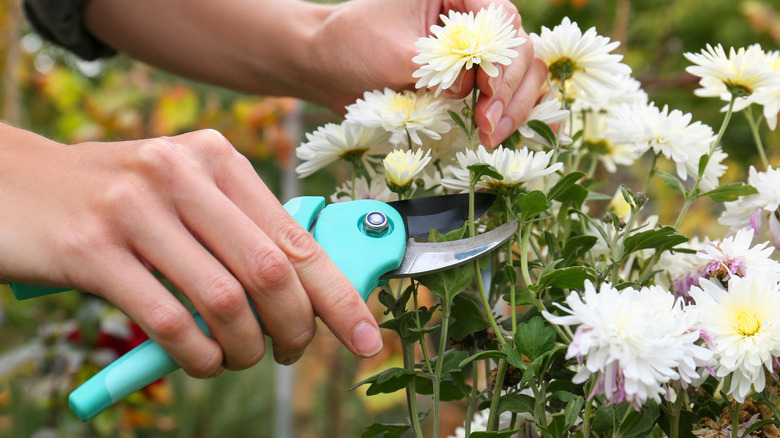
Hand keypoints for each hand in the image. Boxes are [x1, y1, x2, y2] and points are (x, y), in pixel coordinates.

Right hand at [0, 125, 382, 376]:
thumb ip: (240, 228)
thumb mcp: (184, 190)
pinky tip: (201, 360)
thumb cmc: (117, 197)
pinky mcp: (92, 250)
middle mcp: (181, 173)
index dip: (338, 296)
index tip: (365, 338)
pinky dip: (197, 355)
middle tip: (289, 353)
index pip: (296, 238)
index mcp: (216, 157)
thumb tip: (310, 289)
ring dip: (245, 349)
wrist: (15, 184)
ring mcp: (134, 209)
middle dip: (295, 329)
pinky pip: (169, 321)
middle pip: (270, 272)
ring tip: (239, 358)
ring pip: (225, 301)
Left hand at [309, 0, 547, 146]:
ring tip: (491, 135)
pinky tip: (502, 134)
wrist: (327, 66)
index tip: (486, 92)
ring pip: (522, 74)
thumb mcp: (396, 53)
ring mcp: (474, 52)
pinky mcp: (470, 80)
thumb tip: (472, 88)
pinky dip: (509, 113)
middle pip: (520, 50)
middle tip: (489, 124)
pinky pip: (504, 95)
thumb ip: (438, 66)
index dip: (502, 59)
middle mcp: (472, 18)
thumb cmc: (353, 46)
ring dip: (514, 106)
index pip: (502, 19)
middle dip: (510, 89)